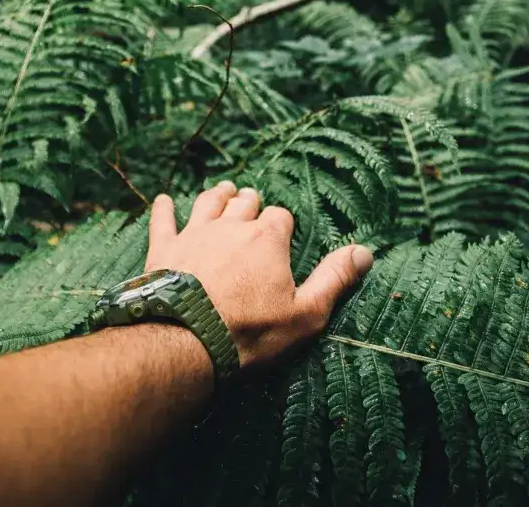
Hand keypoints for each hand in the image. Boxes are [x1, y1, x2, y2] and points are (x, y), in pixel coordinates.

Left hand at [143, 181, 374, 368]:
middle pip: (244, 203)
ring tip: (223, 190)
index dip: (282, 225)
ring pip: (208, 202)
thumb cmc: (251, 330)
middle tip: (251, 203)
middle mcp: (231, 225)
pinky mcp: (164, 249)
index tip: (282, 235)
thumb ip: (335, 278)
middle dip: (250, 203)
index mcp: (268, 238)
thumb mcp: (306, 312)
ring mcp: (195, 234)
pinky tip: (163, 201)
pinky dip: (164, 209)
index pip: (281, 217)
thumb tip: (365, 252)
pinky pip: (163, 221)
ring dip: (217, 195)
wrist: (187, 339)